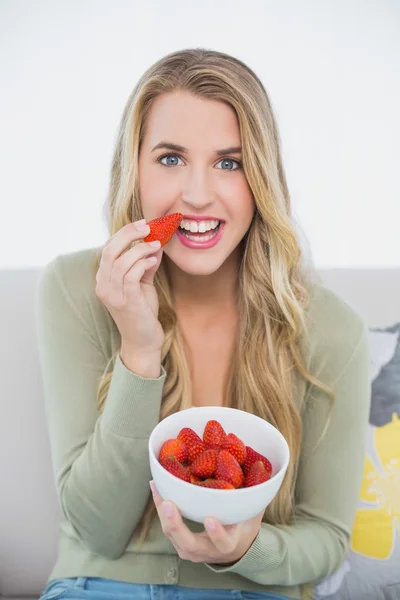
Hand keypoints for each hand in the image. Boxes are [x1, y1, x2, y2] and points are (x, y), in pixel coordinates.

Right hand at [95, 220, 164, 354]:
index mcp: (104, 279)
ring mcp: (113, 295)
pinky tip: (153, 261)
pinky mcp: (126, 302)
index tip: (142, 224)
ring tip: (156, 245)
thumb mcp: (143, 283)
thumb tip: (156, 242)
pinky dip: (142, 264)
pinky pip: (130, 276)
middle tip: (148, 228)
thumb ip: (145, 263)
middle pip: (110, 250)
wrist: (143, 341)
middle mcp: (103, 285)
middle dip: (129, 234)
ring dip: (140, 249)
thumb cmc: (143, 312)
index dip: (124, 233)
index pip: (108, 248)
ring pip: (121, 262)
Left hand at [150, 480, 263, 564]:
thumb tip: (260, 467)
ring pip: (172, 535)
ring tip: (157, 488)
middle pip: (188, 544)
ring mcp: (190, 549)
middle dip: (175, 525)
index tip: (211, 519)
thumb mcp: (252, 514)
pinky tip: (156, 486)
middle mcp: (207, 551)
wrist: (234, 548)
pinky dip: (160, 506)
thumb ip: (256, 497)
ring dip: (162, 512)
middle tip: (167, 504)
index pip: (223, 543)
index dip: (217, 533)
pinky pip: (167, 525)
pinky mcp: (179, 541)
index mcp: (228, 544)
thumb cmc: (244, 525)